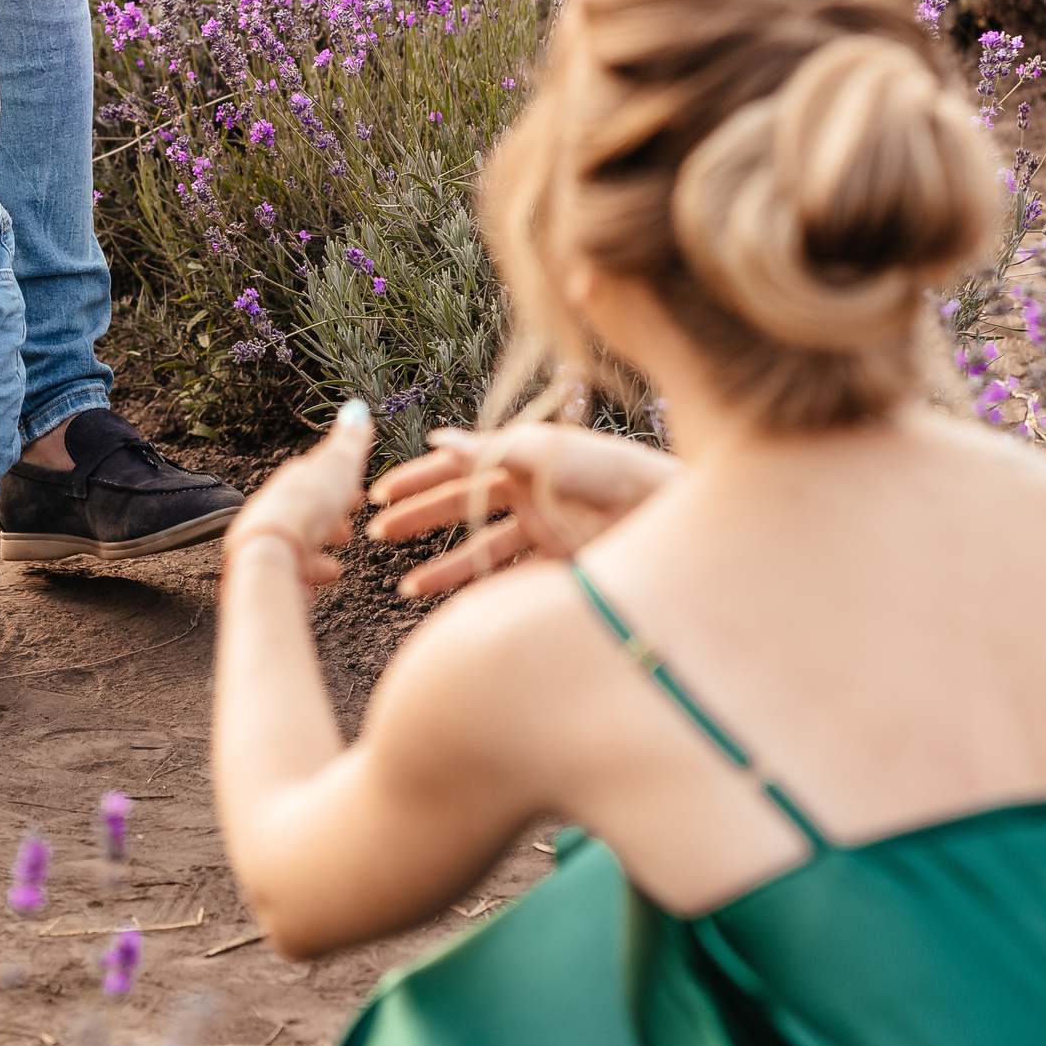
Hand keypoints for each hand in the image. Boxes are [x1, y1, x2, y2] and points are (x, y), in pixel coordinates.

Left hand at [224, 402, 376, 588]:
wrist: (271, 550)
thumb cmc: (305, 508)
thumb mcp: (337, 465)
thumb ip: (349, 441)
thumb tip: (356, 408)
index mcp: (292, 481)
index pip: (315, 478)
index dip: (338, 487)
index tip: (355, 497)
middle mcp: (275, 508)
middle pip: (306, 513)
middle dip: (328, 522)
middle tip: (346, 534)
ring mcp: (270, 540)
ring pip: (297, 545)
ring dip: (317, 553)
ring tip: (335, 569)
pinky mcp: (268, 569)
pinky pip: (289, 574)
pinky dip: (305, 579)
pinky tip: (315, 589)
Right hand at [366, 425, 678, 597]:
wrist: (670, 513)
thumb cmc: (612, 473)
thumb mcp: (545, 456)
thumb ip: (489, 451)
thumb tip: (436, 438)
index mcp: (521, 456)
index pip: (457, 465)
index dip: (417, 478)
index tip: (377, 493)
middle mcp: (528, 490)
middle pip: (460, 505)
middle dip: (417, 518)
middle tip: (375, 533)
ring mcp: (543, 528)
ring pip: (479, 548)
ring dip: (443, 565)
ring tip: (405, 586)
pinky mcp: (559, 563)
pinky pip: (508, 579)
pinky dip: (480, 590)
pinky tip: (453, 606)